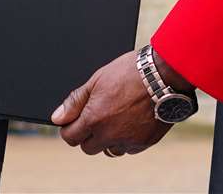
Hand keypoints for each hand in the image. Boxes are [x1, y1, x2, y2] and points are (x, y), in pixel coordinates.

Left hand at [51, 50, 169, 155]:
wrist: (165, 74)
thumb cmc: (131, 72)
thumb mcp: (98, 79)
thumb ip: (76, 101)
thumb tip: (58, 118)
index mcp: (94, 118)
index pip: (70, 137)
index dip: (70, 128)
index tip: (75, 120)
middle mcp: (110, 134)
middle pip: (88, 148)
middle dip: (88, 135)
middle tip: (97, 117)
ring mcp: (128, 140)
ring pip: (109, 151)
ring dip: (108, 139)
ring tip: (117, 118)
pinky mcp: (145, 142)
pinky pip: (129, 149)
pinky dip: (127, 140)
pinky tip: (132, 121)